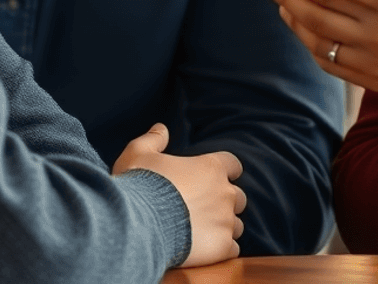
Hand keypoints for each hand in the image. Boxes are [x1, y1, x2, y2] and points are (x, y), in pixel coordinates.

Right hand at [112, 123, 245, 265]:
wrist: (138, 225)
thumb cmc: (140, 186)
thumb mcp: (139, 154)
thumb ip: (153, 139)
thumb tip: (161, 128)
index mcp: (211, 167)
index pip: (233, 165)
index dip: (226, 172)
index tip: (214, 179)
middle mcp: (224, 192)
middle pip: (238, 197)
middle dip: (225, 202)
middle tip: (205, 209)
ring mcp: (225, 221)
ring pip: (237, 225)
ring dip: (225, 227)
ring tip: (204, 232)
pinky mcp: (222, 247)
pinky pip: (233, 249)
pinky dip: (223, 249)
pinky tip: (206, 250)